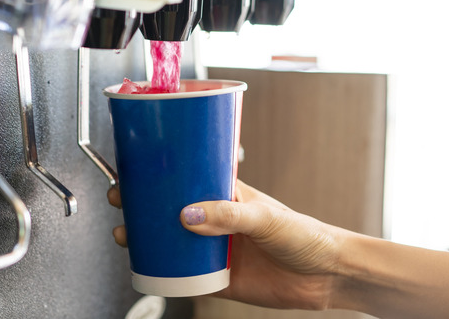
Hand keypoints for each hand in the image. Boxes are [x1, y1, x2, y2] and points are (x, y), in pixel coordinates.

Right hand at [108, 180, 343, 309]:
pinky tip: (150, 269)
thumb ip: (230, 215)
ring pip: (171, 242)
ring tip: (126, 236)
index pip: (187, 178)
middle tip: (121, 201)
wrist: (327, 276)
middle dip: (143, 205)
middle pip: (170, 209)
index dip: (160, 174)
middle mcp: (217, 220)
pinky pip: (183, 276)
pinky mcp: (218, 278)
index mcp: (228, 195)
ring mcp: (215, 249)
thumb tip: (189, 215)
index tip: (136, 170)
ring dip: (147, 239)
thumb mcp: (267, 218)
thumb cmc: (307, 235)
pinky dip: (164, 273)